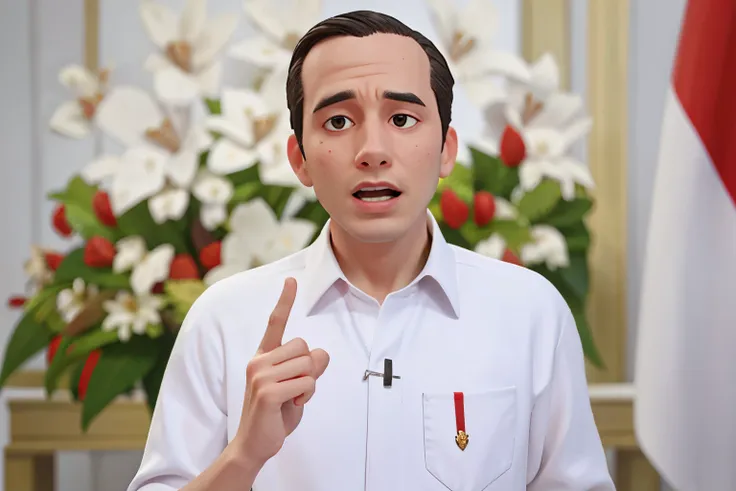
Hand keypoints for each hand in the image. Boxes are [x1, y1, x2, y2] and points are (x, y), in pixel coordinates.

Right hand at [233, 277, 329, 466]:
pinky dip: (305, 396)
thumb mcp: (297, 387)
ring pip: (308, 365)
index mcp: (263, 356)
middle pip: (305, 347)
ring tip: (291, 399)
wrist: (254, 445)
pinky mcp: (267, 392)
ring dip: (308, 386)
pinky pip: (306, 383)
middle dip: (309, 369)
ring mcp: (260, 375)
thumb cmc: (276, 414)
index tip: (291, 280)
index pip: (275, 323)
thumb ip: (308, 368)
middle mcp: (258, 361)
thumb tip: (321, 355)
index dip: (285, 301)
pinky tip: (289, 406)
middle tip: (295, 389)